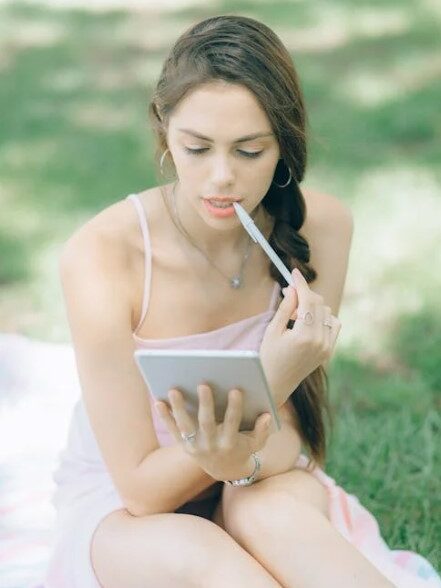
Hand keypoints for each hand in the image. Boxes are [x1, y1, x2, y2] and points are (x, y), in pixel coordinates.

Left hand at [154, 384, 272, 480]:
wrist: (225, 471)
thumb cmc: (242, 449)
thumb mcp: (256, 443)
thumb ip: (262, 430)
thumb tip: (267, 415)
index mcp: (230, 443)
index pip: (233, 423)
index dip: (235, 407)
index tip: (236, 389)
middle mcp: (211, 446)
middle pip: (207, 423)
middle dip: (205, 403)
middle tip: (203, 383)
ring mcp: (195, 447)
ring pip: (186, 426)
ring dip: (179, 408)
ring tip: (174, 389)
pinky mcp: (184, 446)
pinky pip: (173, 430)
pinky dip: (165, 416)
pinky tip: (158, 401)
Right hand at [260, 268, 340, 404]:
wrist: (275, 384)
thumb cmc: (268, 358)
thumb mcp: (272, 330)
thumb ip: (286, 308)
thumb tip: (295, 288)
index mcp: (304, 336)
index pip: (308, 300)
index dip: (301, 284)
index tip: (294, 272)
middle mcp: (320, 341)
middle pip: (319, 303)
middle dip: (304, 295)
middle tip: (289, 296)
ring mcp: (327, 347)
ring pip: (327, 312)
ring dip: (313, 307)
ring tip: (295, 317)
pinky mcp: (328, 351)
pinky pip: (333, 325)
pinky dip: (323, 318)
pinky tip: (307, 323)